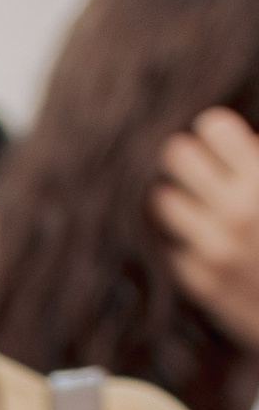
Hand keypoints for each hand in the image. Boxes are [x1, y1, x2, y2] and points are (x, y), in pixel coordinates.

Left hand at [153, 107, 258, 350]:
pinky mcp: (202, 282)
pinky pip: (173, 248)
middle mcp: (234, 212)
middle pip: (179, 159)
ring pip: (164, 203)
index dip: (213, 127)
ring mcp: (213, 249)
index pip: (215, 130)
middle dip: (183, 154)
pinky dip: (180, 237)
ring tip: (177, 192)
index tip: (210, 129)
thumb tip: (245, 142)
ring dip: (172, 194)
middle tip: (183, 155)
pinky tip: (189, 233)